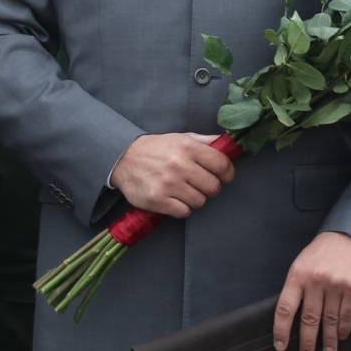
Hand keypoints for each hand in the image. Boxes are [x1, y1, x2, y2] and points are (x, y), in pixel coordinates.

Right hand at [109, 133, 235, 217]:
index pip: (222, 165)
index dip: (228, 173)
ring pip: (200, 201)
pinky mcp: (157, 200)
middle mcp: (179, 165)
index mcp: (188, 147)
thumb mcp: (180, 138)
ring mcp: (168, 184)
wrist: (123, 158)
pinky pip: (184, 212)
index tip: (224, 177)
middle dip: (211, 188)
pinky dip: (182, 208)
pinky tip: (174, 200)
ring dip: (195, 199)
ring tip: (185, 192)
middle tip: (201, 185)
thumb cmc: (156, 149)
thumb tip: (227, 142)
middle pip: (214, 187)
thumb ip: (204, 141)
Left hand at [273, 231, 350, 350]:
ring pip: (329, 320)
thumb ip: (298, 286)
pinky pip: (347, 315)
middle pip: (309, 319)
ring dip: (328, 340)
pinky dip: (344, 329)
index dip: (282, 331)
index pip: (285, 309)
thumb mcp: (304, 262)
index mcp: (298, 275)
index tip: (280, 347)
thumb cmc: (325, 250)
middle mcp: (316, 281)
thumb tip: (292, 317)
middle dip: (307, 342)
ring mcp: (336, 285)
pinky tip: (342, 336)